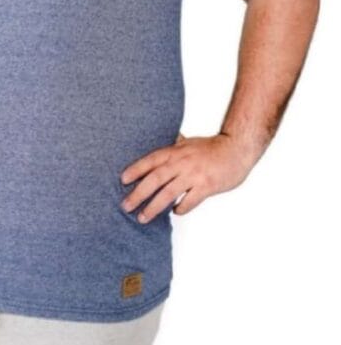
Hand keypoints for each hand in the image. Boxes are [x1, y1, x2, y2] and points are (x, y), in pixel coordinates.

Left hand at [119, 132, 257, 222]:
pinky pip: (189, 201)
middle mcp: (182, 163)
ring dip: (153, 207)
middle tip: (126, 205)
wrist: (237, 149)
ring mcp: (194, 175)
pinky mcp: (206, 186)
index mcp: (175, 151)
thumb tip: (160, 145)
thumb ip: (173, 147)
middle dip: (138, 193)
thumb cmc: (212, 147)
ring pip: (168, 193)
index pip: (150, 161)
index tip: (123, 180)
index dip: (135, 170)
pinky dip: (180, 208)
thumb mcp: (188, 142)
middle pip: (155, 179)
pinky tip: (175, 212)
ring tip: (142, 217)